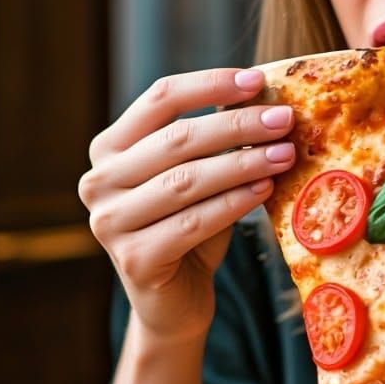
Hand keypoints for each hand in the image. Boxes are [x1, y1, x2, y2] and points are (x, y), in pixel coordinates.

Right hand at [79, 68, 294, 341]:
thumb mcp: (200, 176)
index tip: (258, 80)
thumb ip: (216, 140)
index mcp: (109, 148)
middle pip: (177, 139)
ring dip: (243, 163)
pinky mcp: (133, 259)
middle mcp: (98, 181)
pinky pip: (192, 222)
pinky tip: (265, 190)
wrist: (174, 303)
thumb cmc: (191, 229)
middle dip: (238, 125)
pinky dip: (234, 203)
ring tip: (286, 154)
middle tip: (285, 119)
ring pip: (187, 181)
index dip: (210, 85)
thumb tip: (264, 95)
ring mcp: (109, 222)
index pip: (160, 99)